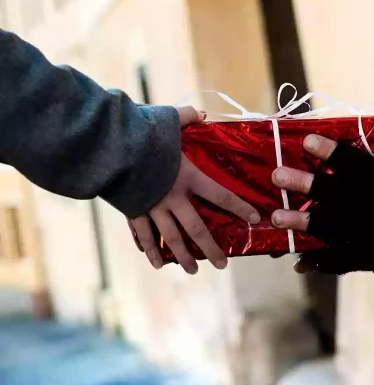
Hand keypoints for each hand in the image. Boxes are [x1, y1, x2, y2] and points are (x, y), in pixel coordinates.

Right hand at [129, 106, 259, 272]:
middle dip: (210, 249)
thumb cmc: (142, 134)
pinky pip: (142, 235)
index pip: (221, 195)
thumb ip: (187, 118)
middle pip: (196, 229)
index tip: (254, 218)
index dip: (239, 207)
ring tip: (193, 271)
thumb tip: (201, 113)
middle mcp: (173, 198)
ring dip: (182, 256)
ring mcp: (152, 208)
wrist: (108, 149)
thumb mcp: (168, 120)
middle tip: (222, 264)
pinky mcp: (132, 211)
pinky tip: (156, 262)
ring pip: (171, 239)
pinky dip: (149, 249)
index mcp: (188, 177)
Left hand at [270, 134, 373, 303]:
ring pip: (328, 228)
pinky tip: (299, 261)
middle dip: (303, 184)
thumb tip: (363, 165)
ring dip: (300, 223)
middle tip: (277, 176)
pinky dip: (318, 262)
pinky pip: (339, 261)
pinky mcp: (370, 260)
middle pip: (333, 193)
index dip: (329, 151)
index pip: (356, 162)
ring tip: (277, 218)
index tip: (307, 141)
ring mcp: (371, 237)